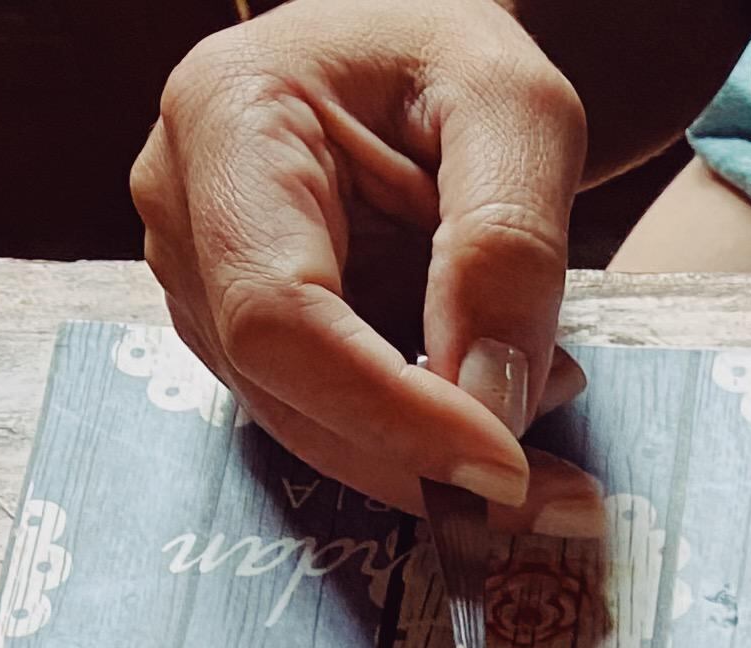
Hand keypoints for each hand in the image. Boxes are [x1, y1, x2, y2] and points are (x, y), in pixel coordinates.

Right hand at [133, 0, 588, 517]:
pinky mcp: (244, 329)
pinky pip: (330, 419)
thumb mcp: (517, 109)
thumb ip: (508, 242)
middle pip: (290, 394)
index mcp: (226, 117)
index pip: (282, 315)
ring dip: (437, 455)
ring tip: (547, 391)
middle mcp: (185, 206)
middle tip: (565, 492)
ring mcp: (202, 277)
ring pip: (313, 427)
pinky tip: (498, 387)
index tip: (507, 465)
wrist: (417, 53)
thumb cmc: (454, 55)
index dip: (392, 413)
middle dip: (430, 462)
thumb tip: (490, 398)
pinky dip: (424, 437)